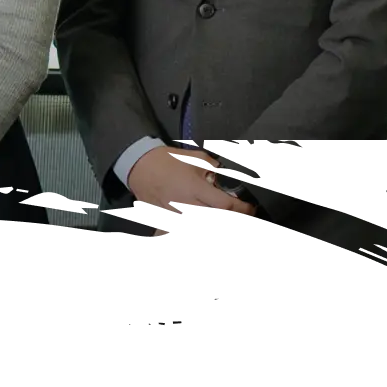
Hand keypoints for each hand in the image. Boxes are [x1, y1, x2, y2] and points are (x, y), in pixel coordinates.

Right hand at [129, 146, 254, 219]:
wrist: (138, 163)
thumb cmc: (168, 159)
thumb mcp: (196, 157)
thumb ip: (214, 168)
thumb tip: (226, 179)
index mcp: (194, 187)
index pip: (224, 204)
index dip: (241, 209)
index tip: (249, 210)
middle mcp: (184, 203)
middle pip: (212, 218)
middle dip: (225, 217)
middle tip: (230, 213)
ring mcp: (170, 213)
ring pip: (193, 225)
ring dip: (205, 219)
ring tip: (209, 214)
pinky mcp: (160, 217)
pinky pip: (172, 229)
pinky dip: (178, 228)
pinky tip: (185, 219)